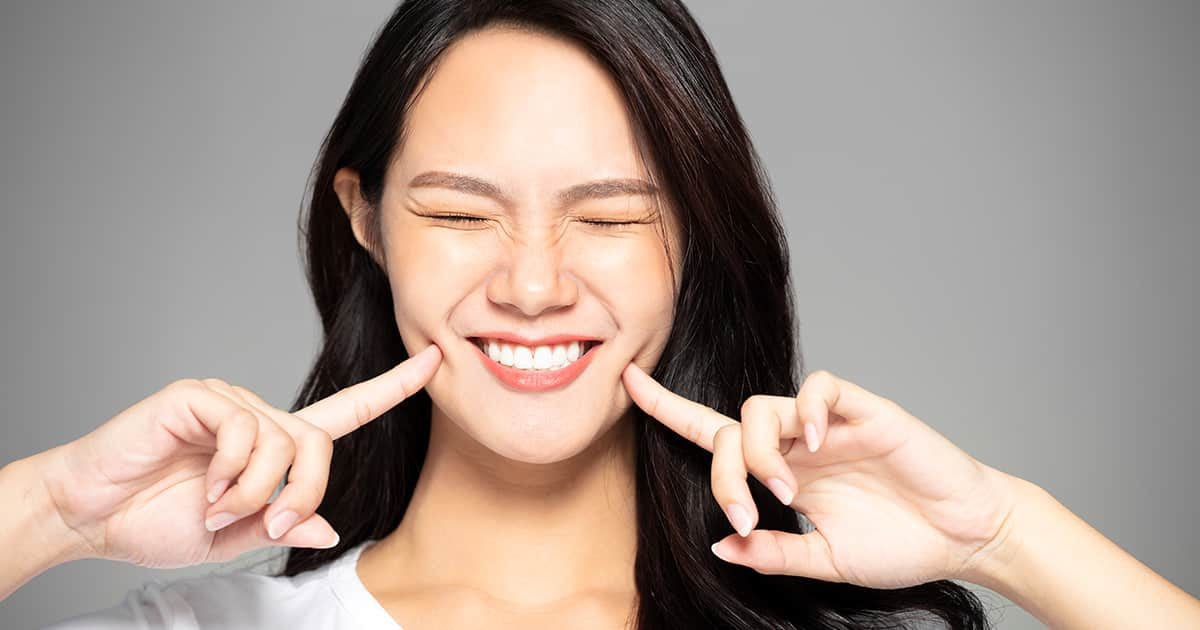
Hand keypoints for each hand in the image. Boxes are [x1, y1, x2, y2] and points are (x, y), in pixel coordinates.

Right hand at [39, 344, 441, 567]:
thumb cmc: (156, 520)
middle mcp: (260, 415)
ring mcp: (230, 401)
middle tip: (270, 524)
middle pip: (320, 442)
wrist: (90, 515)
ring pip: (284, 439)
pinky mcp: (199, 396)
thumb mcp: (234, 537)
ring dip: (256, 491)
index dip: (393, 387)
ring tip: (216, 508)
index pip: (347, 411)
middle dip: (305, 493)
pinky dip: (231, 471)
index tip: (435, 360)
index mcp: (275, 444)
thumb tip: (330, 526)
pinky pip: (244, 429)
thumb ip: (283, 524)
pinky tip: (203, 485)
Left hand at [621, 364, 1017, 588]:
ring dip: (760, 451)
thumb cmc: (901, 544)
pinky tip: (815, 443)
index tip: (626, 382)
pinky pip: (819, 386)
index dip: (668, 408)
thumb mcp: (826, 560)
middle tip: (753, 512)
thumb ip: (775, 552)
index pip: (713, 435)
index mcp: (783, 473)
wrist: (964, 537)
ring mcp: (827, 424)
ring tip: (788, 488)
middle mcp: (798, 443)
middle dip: (725, 473)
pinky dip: (805, 409)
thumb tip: (721, 545)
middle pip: (729, 428)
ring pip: (762, 406)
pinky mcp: (864, 410)